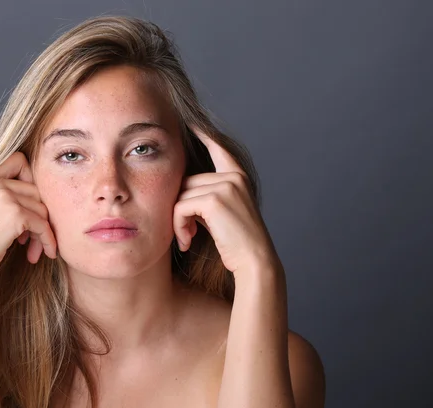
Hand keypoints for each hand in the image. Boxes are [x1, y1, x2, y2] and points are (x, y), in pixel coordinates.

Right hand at [0, 152, 56, 282]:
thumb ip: (2, 198)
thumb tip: (38, 201)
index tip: (31, 202)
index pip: (18, 160)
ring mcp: (5, 197)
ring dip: (42, 232)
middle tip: (32, 238)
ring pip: (42, 210)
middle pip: (36, 192)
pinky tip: (47, 252)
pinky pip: (43, 225)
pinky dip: (48, 240)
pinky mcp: (16, 215)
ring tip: (34, 249)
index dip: (31, 178)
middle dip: (39, 216)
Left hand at [173, 126, 283, 278]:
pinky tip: (186, 241)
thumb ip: (206, 195)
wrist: (255, 261)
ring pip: (181, 195)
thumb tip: (179, 189)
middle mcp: (233, 177)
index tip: (189, 120)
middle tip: (185, 233)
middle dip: (180, 207)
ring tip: (186, 239)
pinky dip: (178, 226)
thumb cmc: (236, 244)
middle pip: (187, 180)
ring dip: (177, 220)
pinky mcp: (215, 200)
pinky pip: (180, 207)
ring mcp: (225, 186)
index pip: (218, 148)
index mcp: (237, 177)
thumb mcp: (223, 213)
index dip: (203, 134)